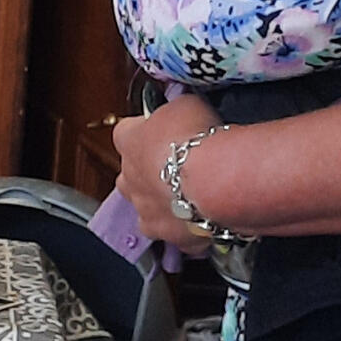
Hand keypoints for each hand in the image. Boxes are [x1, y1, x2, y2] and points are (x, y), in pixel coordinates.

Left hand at [113, 92, 224, 246]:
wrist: (214, 181)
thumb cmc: (196, 138)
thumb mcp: (186, 105)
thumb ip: (178, 109)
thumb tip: (182, 109)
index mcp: (127, 141)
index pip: (126, 132)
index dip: (146, 131)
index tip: (166, 130)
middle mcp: (129, 178)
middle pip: (131, 174)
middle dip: (151, 172)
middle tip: (180, 167)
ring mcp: (145, 210)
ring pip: (147, 208)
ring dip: (165, 203)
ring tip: (191, 197)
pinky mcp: (167, 234)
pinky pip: (175, 234)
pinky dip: (188, 230)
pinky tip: (206, 222)